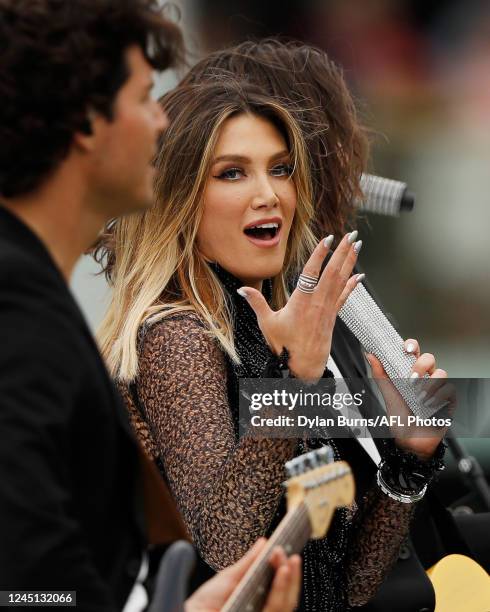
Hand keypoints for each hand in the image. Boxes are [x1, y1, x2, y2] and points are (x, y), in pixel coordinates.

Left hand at [185, 538, 301, 611]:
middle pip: (284, 601)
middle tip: (287, 553)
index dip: (287, 575)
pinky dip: (279, 593)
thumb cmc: (202, 605)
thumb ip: (247, 564)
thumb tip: (264, 542)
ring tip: (286, 561)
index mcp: (256, 605)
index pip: (279, 593)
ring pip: (282, 607)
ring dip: (287, 583)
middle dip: (289, 577)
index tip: (289, 552)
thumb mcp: (228, 579)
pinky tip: (281, 574)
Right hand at [238, 232, 362, 380]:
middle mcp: (318, 303)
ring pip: (341, 280)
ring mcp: (328, 309)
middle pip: (333, 272)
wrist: (304, 367)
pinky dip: (352, 285)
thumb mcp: (267, 324)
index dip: (320, 254)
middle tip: (351, 234)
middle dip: (342, 252)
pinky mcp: (333, 316)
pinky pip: (344, 297)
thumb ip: (256, 303)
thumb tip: (242, 289)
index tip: (329, 239)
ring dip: (350, 261)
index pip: (312, 272)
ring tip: (357, 244)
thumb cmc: (285, 347)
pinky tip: (359, 275)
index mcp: (301, 302)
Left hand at [367, 338, 453, 459]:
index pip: (414, 352)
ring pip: (441, 372)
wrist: (409, 441)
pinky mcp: (448, 400)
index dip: (412, 345)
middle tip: (411, 378)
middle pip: (430, 358)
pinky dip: (438, 396)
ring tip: (418, 397)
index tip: (406, 348)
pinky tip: (428, 405)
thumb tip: (370, 355)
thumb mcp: (387, 394)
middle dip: (421, 365)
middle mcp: (425, 378)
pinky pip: (449, 389)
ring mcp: (438, 388)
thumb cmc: (399, 418)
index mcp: (410, 373)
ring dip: (428, 384)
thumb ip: (380, 374)